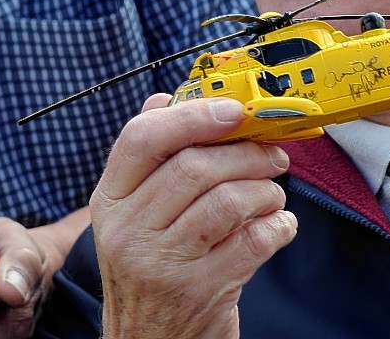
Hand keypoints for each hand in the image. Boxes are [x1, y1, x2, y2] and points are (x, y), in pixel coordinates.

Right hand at [91, 95, 297, 338]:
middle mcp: (129, 230)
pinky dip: (278, 226)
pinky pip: (253, 241)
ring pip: (228, 201)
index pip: (141, 139)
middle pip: (194, 166)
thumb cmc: (150, 270)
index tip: (233, 110)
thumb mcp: (133, 216)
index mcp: (110, 200)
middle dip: (246, 153)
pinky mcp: (201, 290)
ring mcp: (163, 263)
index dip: (191, 116)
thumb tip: (164, 99)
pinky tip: (278, 226)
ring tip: (272, 195)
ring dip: (265, 191)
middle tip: (272, 155)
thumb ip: (150, 160)